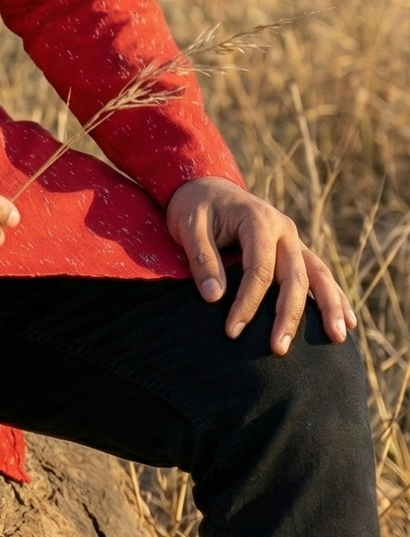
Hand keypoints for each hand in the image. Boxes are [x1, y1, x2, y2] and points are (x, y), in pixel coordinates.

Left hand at [166, 175, 356, 354]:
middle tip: (279, 349)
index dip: (247, 303)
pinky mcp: (295, 250)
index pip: (260, 270)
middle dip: (289, 315)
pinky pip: (319, 274)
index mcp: (259, 220)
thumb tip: (214, 298)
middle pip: (294, 276)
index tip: (232, 331)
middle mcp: (284, 229)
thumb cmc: (195, 207)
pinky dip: (334, 296)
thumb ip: (202, 259)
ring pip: (318, 275)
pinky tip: (347, 321)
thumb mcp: (188, 225)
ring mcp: (294, 240)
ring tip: (337, 338)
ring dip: (329, 307)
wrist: (206, 186)